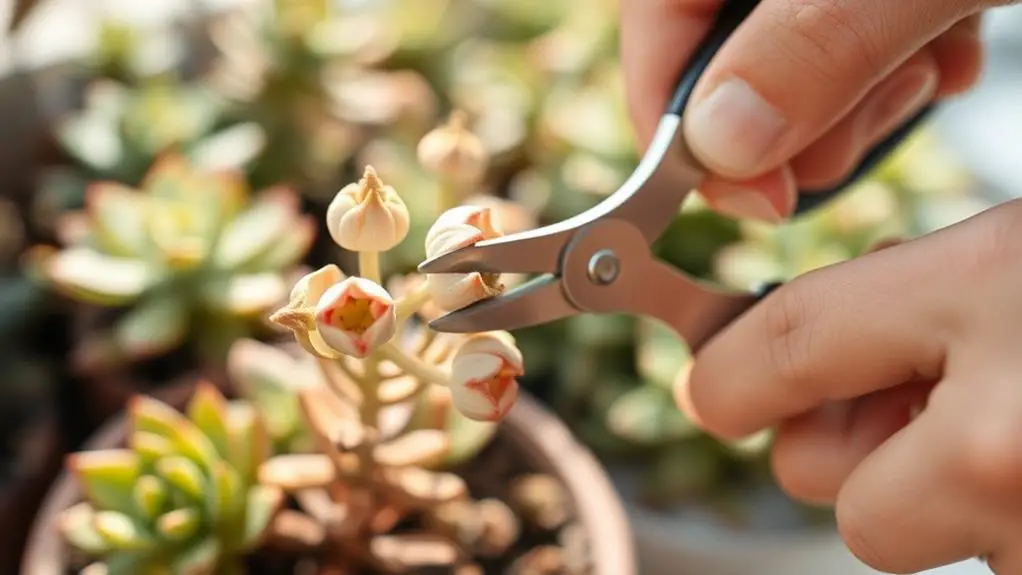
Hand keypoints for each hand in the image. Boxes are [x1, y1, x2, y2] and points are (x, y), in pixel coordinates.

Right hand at [621, 0, 999, 221]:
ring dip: (852, 92)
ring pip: (782, 54)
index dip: (687, 129)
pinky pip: (838, 32)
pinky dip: (886, 61)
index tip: (757, 198)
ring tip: (924, 69)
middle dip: (790, 117)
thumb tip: (722, 145)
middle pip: (717, 53)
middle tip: (862, 135)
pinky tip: (941, 45)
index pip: (657, 33)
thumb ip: (819, 42)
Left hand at [676, 199, 1021, 573]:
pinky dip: (986, 522)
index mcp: (985, 288)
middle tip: (920, 410)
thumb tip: (791, 353)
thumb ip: (907, 293)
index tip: (710, 390)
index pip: (788, 337)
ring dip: (924, 492)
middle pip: (807, 471)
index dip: (729, 370)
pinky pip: (961, 554)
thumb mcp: (1019, 255)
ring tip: (1010, 436)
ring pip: (884, 527)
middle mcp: (997, 429)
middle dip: (844, 441)